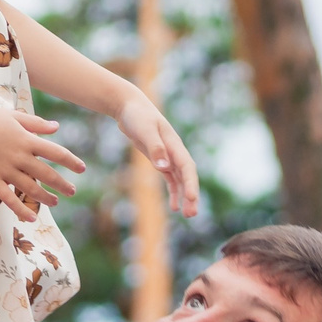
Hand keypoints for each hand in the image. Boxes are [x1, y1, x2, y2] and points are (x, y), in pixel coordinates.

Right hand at [0, 102, 84, 216]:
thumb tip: (56, 127)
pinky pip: (8, 199)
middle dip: (62, 184)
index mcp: (26, 139)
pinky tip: (31, 218)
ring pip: (30, 189)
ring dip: (45, 198)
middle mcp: (19, 156)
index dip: (71, 162)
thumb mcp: (14, 116)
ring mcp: (5, 170)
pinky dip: (21, 210)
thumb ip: (36, 123)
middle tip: (72, 191)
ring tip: (55, 202)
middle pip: (47, 174)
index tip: (82, 169)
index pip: (56, 153)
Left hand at [118, 92, 200, 217]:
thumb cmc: (137, 116)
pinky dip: (173, 192)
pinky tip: (174, 206)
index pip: (186, 167)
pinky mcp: (159, 159)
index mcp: (173, 144)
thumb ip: (155, 148)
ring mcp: (168, 156)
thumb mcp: (144, 130)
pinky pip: (170, 179)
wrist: (129, 106)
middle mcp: (174, 152)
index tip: (191, 198)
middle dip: (191, 195)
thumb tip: (164, 168)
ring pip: (180, 180)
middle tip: (192, 215)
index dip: (190, 183)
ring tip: (187, 215)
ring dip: (184, 196)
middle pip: (187, 176)